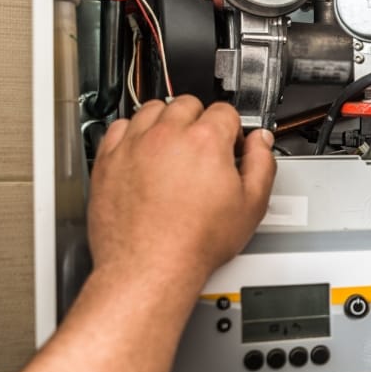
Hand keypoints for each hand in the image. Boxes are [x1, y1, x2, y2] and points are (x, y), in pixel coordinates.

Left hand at [88, 97, 276, 289]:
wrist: (151, 267)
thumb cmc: (195, 242)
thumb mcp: (251, 205)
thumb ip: (262, 164)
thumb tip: (260, 142)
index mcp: (205, 141)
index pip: (224, 112)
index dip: (232, 129)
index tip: (230, 144)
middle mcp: (167, 135)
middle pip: (187, 104)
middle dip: (199, 120)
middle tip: (203, 146)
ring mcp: (134, 145)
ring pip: (152, 109)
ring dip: (166, 120)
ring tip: (174, 145)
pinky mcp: (108, 159)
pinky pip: (119, 127)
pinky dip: (133, 132)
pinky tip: (144, 150)